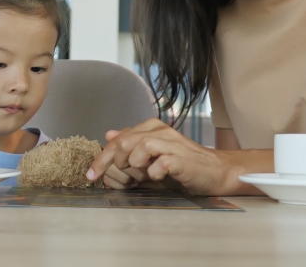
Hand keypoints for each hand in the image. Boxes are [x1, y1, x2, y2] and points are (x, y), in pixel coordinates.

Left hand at [87, 118, 235, 195]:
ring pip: (142, 146)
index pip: (119, 138)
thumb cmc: (181, 165)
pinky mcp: (183, 160)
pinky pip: (161, 163)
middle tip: (115, 176)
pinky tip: (157, 177)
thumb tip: (108, 135)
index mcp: (152, 128)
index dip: (102, 156)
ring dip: (134, 165)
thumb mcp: (152, 154)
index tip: (91, 174)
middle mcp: (161, 132)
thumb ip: (131, 144)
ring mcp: (173, 145)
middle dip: (113, 161)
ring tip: (140, 175)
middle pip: (126, 141)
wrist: (214, 172)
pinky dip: (154, 172)